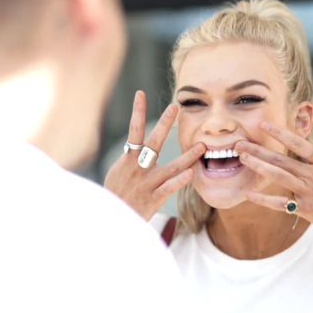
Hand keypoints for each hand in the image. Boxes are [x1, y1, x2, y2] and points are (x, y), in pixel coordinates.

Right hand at [104, 91, 205, 220]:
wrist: (110, 218)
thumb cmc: (114, 196)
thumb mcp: (117, 173)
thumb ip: (129, 159)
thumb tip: (133, 146)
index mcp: (128, 160)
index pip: (133, 130)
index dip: (137, 111)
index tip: (141, 93)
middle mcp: (138, 168)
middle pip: (153, 142)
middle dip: (164, 123)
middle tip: (175, 106)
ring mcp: (147, 183)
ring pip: (170, 167)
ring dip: (187, 157)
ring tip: (202, 146)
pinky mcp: (153, 198)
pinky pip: (169, 188)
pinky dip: (180, 180)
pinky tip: (191, 173)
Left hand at [236, 119, 312, 247]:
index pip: (299, 143)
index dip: (280, 133)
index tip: (263, 125)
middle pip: (282, 159)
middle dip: (259, 150)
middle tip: (239, 143)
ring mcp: (309, 192)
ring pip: (278, 176)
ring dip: (259, 166)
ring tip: (242, 158)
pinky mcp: (306, 209)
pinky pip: (281, 204)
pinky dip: (265, 199)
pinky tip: (250, 194)